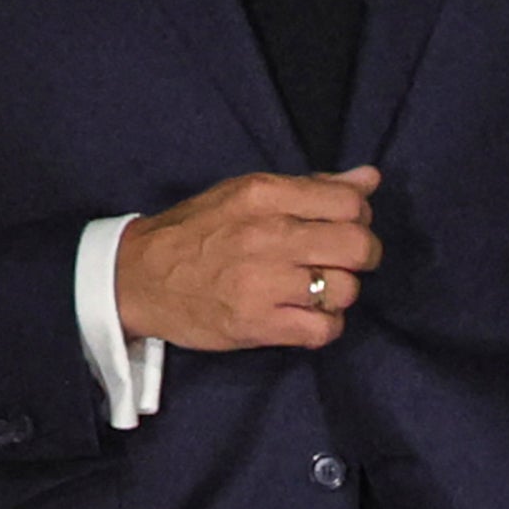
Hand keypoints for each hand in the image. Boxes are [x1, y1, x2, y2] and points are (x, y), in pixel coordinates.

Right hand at [113, 168, 381, 350]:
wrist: (138, 277)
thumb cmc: (195, 232)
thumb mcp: (244, 194)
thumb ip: (309, 187)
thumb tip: (369, 179)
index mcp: (264, 195)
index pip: (349, 203)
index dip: (360, 217)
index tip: (344, 227)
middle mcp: (267, 235)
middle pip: (357, 247)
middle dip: (363, 257)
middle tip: (342, 263)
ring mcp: (263, 283)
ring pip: (345, 291)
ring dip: (339, 294)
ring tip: (316, 291)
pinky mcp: (257, 324)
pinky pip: (323, 330)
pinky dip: (323, 326)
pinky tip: (306, 316)